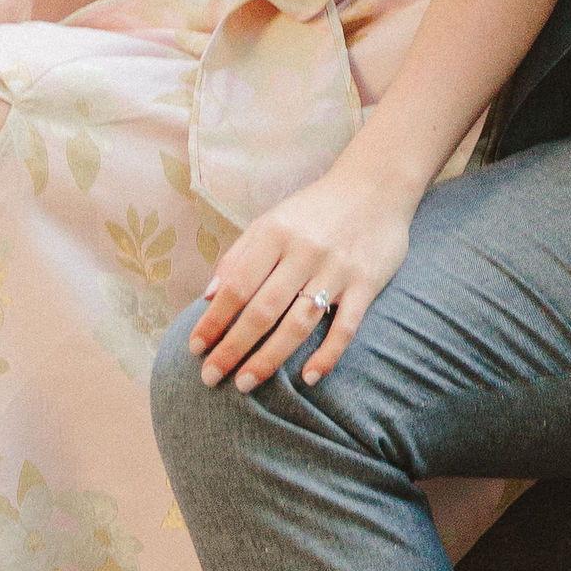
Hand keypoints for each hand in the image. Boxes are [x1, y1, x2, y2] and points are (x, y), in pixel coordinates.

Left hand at [188, 161, 416, 392]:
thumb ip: (239, 256)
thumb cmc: (314, 209)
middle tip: (210, 376)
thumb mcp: (271, 221)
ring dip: (269, 358)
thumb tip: (207, 296)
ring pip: (298, 323)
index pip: (237, 285)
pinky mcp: (366, 284)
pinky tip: (308, 378)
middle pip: (263, 310)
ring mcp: (336, 270)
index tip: (195, 348)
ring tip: (245, 383)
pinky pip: (345, 326)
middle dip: (233, 347)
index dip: (213, 320)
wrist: (375, 186)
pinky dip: (327, 354)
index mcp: (275, 234)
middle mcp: (303, 252)